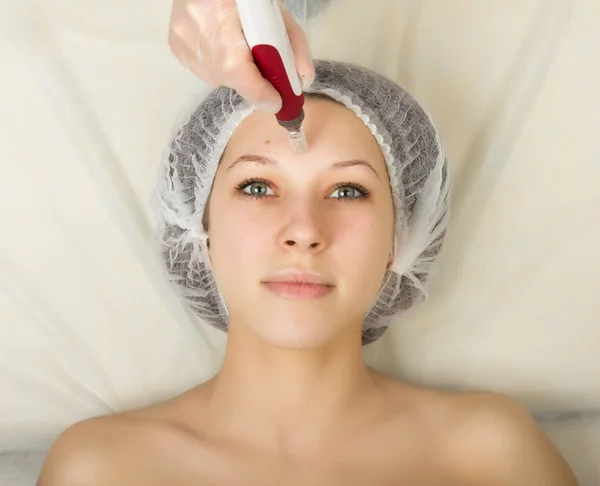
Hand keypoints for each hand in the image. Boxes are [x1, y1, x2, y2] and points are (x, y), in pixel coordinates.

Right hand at [168, 0, 314, 113]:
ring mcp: (183, 38)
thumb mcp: (275, 12)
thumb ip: (294, 45)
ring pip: (217, 78)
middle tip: (265, 75)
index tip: (277, 101)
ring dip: (236, 73)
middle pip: (229, 77)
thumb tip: (304, 79)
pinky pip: (204, 71)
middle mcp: (197, 27)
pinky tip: (223, 46)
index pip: (236, 67)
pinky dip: (220, 67)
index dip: (259, 91)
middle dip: (252, 83)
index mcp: (224, 10)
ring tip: (240, 49)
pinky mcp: (176, 45)